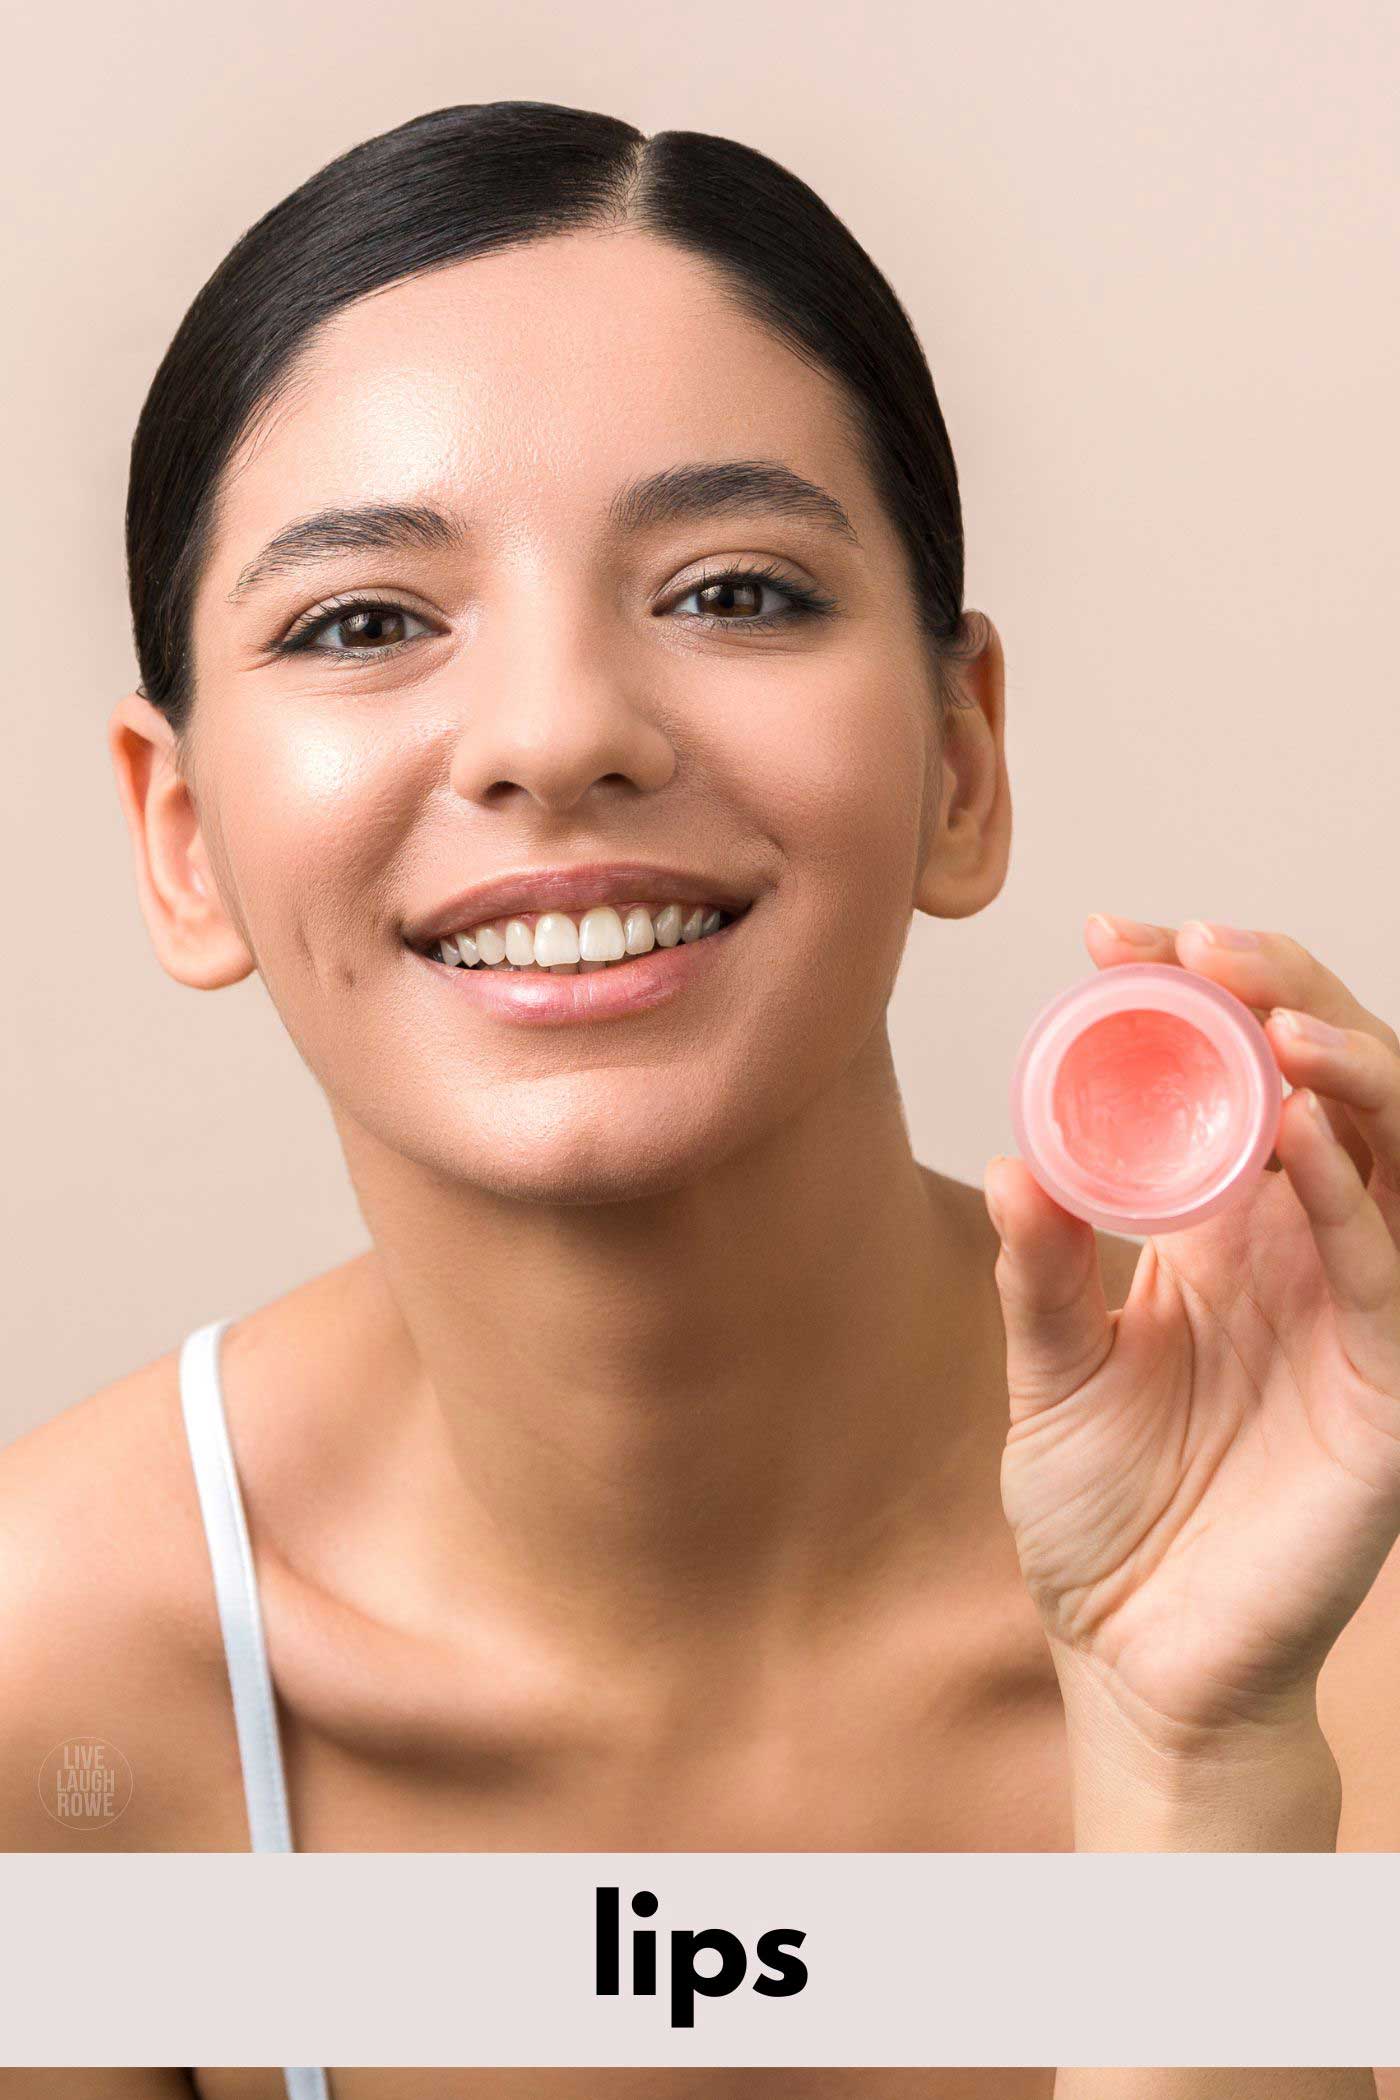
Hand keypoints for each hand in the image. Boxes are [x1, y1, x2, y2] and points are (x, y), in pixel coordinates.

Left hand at [988, 916, 1399, 1753]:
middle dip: (1282, 997)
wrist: (1134, 1659)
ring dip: (1343, 1066)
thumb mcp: (1050, 1372)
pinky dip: (1348, 1190)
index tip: (1114, 938)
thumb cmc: (1102, 1517)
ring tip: (1270, 1009)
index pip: (1237, 1081)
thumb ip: (1043, 1270)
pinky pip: (1386, 1270)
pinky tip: (1299, 1126)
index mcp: (1230, 1234)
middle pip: (1332, 1089)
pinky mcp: (1386, 1391)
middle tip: (1204, 945)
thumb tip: (1018, 1156)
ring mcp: (1356, 1315)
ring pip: (1391, 1155)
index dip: (1193, 1000)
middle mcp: (1306, 1255)